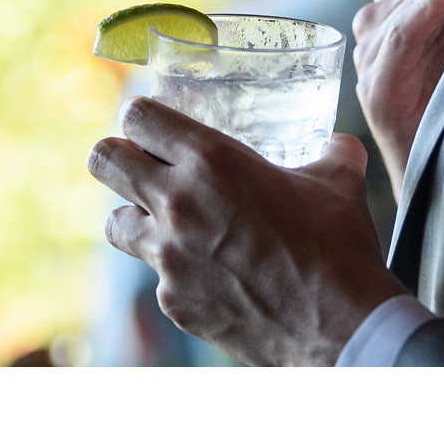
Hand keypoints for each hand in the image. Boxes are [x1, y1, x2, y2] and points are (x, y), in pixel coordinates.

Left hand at [88, 98, 404, 366]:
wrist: (338, 327)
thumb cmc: (338, 246)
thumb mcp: (340, 180)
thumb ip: (332, 151)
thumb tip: (338, 143)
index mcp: (212, 161)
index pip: (138, 117)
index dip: (142, 117)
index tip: (154, 127)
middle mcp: (178, 204)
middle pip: (103, 161)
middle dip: (118, 158)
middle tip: (143, 165)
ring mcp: (168, 258)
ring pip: (114, 224)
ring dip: (136, 217)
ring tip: (168, 223)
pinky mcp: (172, 302)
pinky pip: (156, 278)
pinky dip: (176, 272)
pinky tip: (212, 275)